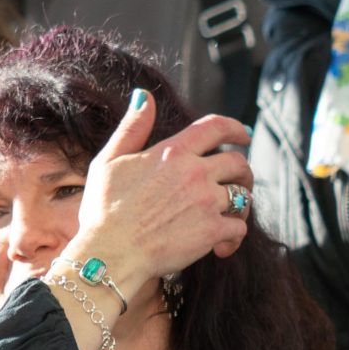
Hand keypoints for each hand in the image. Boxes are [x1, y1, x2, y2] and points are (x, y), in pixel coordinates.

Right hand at [73, 89, 251, 284]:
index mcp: (172, 153)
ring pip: (243, 197)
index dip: (236, 128)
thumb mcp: (109, 160)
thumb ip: (132, 128)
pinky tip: (220, 246)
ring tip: (228, 216)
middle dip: (243, 172)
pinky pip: (240, 229)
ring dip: (240, 207)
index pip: (215, 128)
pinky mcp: (213, 231)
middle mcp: (195, 173)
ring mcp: (207, 202)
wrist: (110, 252)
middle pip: (239, 163)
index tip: (245, 134)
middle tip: (238, 183)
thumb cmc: (104, 210)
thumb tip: (144, 97)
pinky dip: (234, 238)